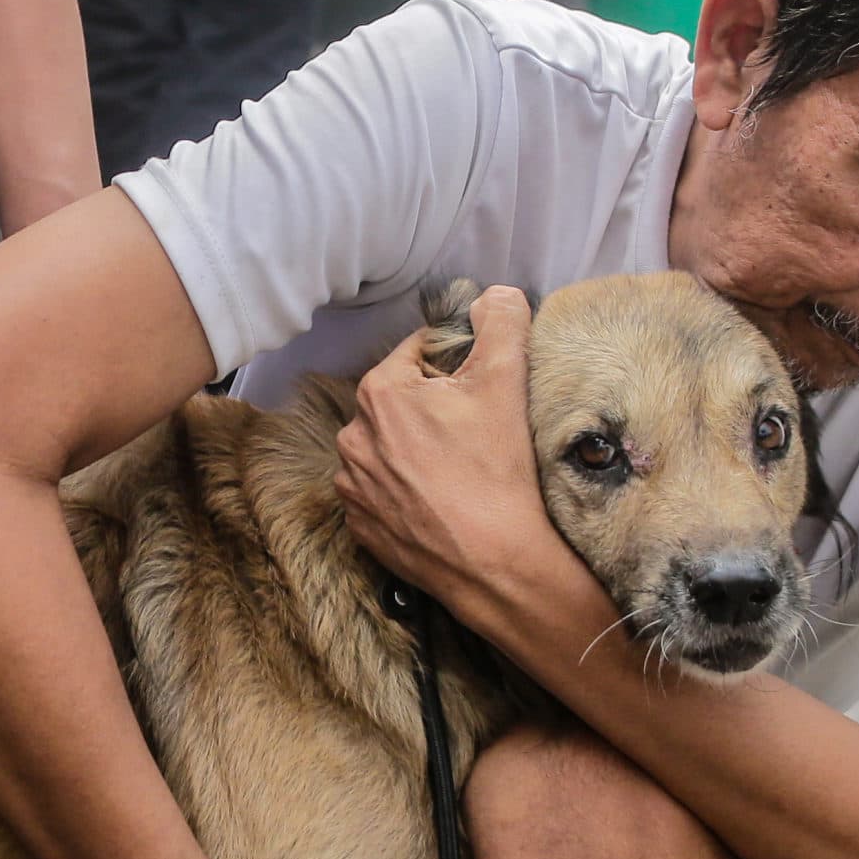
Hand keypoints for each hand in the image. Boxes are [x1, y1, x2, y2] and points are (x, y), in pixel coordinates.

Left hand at [334, 285, 558, 621]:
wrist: (493, 563)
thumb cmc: (496, 471)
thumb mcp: (507, 381)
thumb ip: (501, 323)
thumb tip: (497, 295)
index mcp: (378, 393)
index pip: (417, 353)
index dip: (454, 364)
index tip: (479, 387)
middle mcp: (352, 437)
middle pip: (400, 401)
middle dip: (433, 407)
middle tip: (475, 430)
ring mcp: (352, 486)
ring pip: (388, 447)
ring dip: (416, 449)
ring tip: (459, 468)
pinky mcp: (360, 526)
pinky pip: (382, 491)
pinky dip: (406, 489)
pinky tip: (441, 498)